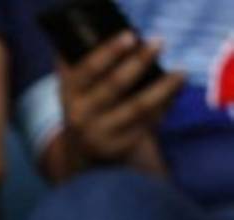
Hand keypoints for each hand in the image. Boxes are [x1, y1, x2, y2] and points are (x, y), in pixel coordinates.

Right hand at [58, 31, 184, 164]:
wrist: (81, 152)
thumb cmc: (85, 105)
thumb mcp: (74, 89)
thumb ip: (77, 65)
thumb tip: (98, 37)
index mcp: (69, 95)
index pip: (87, 71)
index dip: (108, 53)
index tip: (130, 36)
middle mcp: (82, 117)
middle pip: (114, 86)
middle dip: (138, 62)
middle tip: (158, 42)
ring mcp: (102, 134)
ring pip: (137, 107)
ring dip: (162, 88)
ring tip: (180, 72)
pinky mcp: (122, 147)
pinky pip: (149, 122)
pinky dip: (165, 104)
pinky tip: (176, 90)